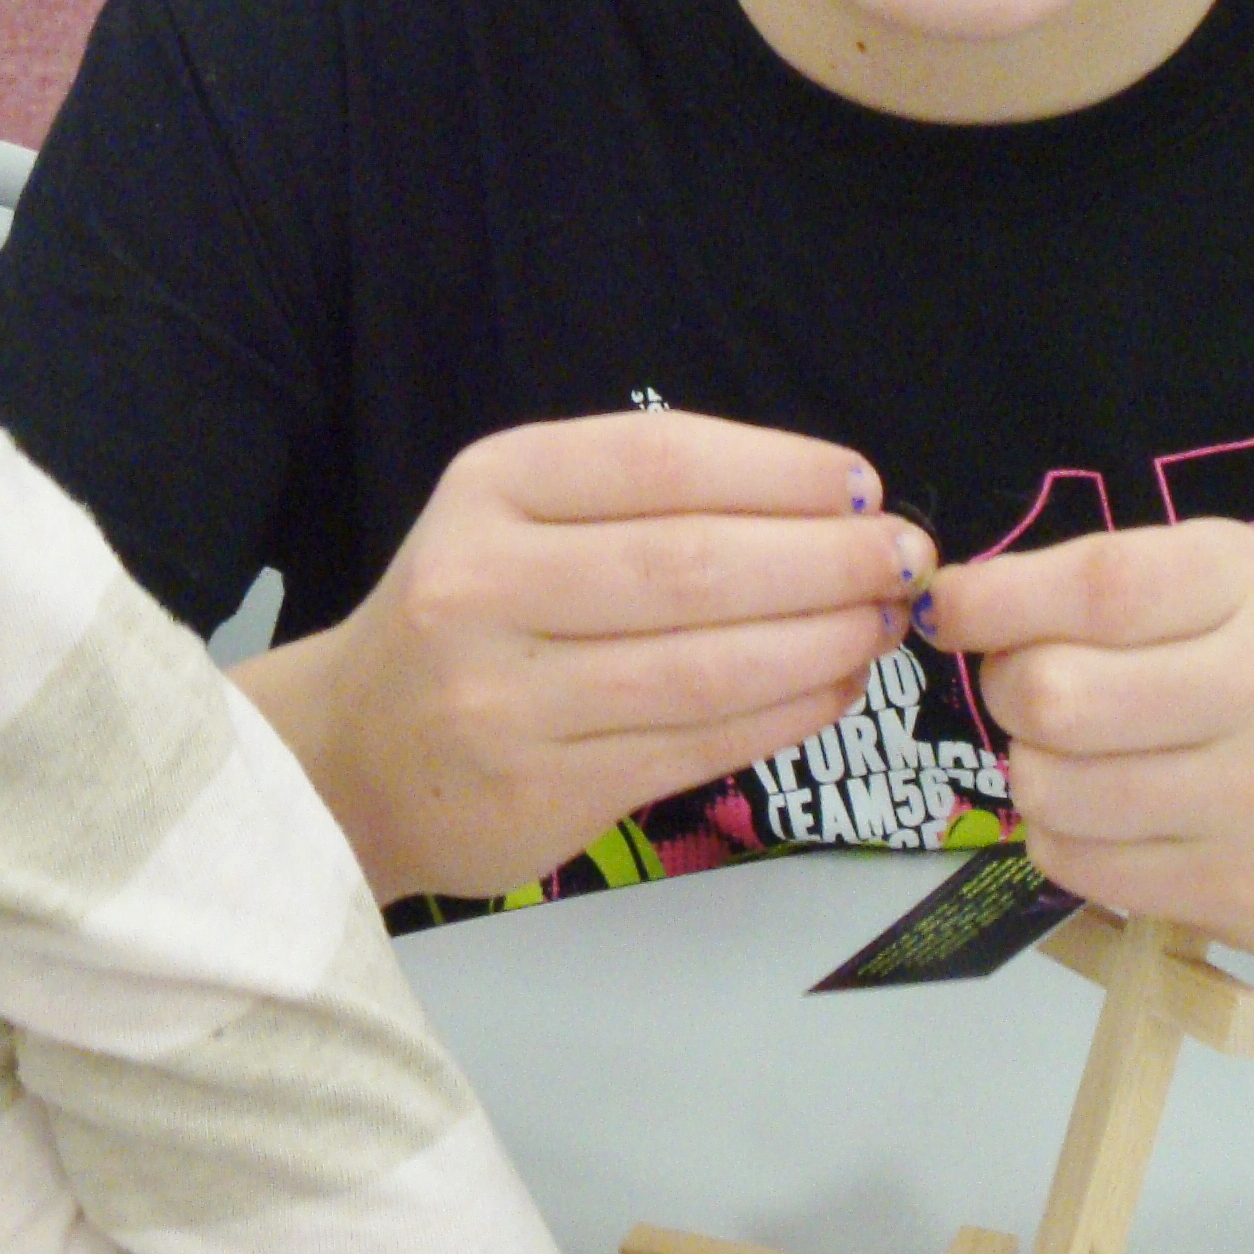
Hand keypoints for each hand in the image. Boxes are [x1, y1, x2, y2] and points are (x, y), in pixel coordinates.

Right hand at [236, 411, 932, 903]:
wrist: (346, 756)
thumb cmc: (465, 614)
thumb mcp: (516, 517)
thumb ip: (645, 500)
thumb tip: (836, 503)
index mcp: (491, 490)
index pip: (660, 460)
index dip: (781, 470)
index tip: (864, 485)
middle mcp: (485, 586)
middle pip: (694, 564)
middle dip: (826, 560)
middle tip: (906, 560)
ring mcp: (507, 700)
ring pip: (706, 668)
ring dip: (823, 643)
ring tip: (882, 625)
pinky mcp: (542, 794)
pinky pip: (696, 746)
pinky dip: (784, 714)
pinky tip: (833, 689)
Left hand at [923, 518, 1253, 968]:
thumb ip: (1131, 589)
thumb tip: (976, 607)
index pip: (1092, 585)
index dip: (992, 599)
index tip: (952, 610)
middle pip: (1050, 694)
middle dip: (1009, 693)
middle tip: (1036, 695)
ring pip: (1052, 788)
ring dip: (1033, 775)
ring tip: (1078, 762)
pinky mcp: (1240, 892)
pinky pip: (1082, 867)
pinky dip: (1063, 842)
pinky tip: (1108, 821)